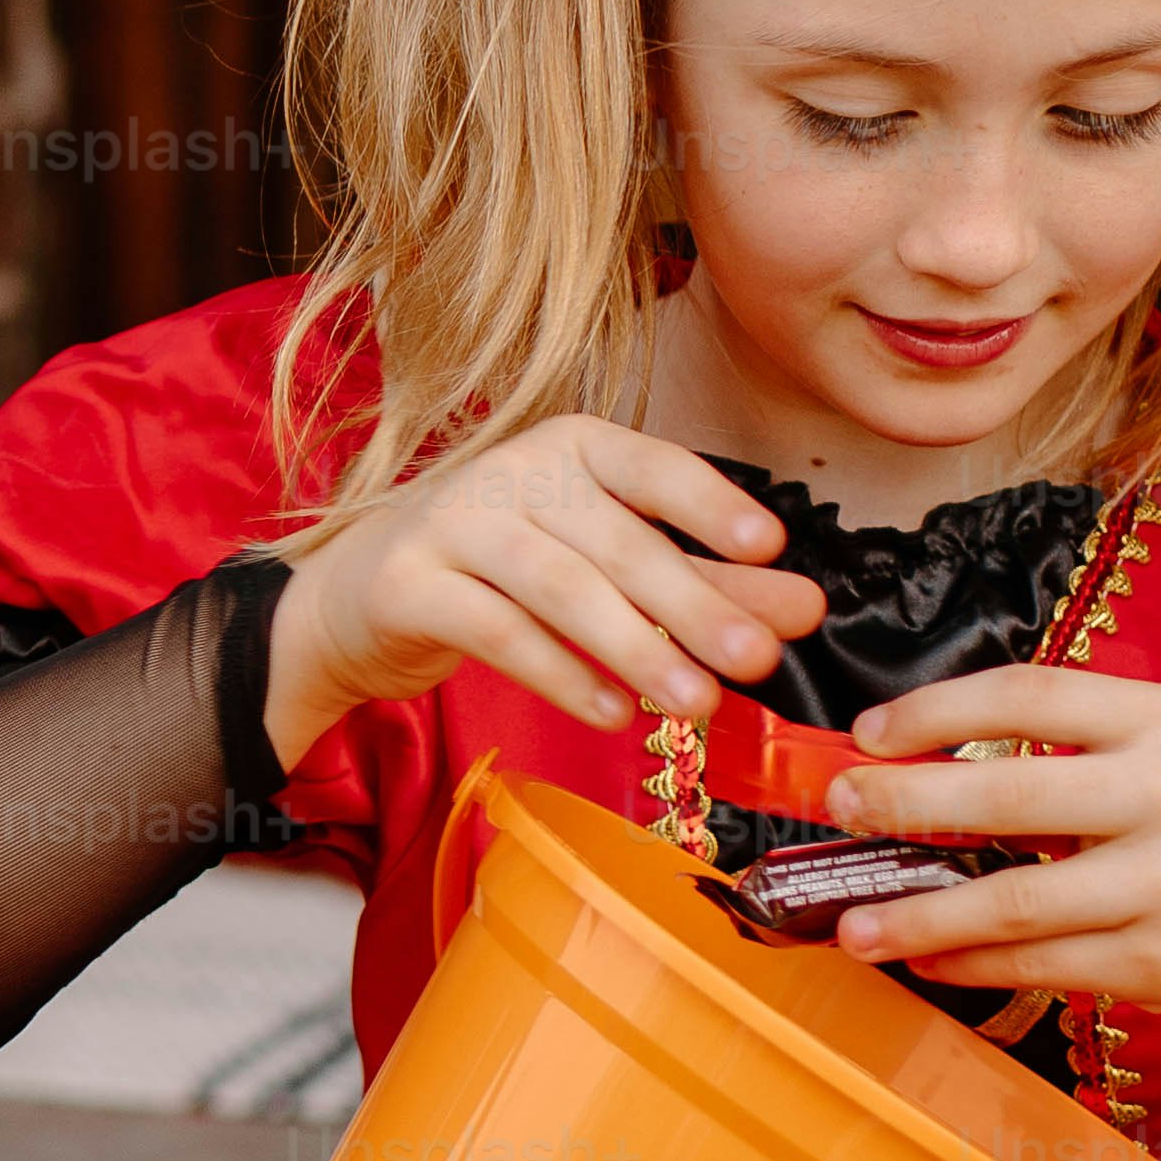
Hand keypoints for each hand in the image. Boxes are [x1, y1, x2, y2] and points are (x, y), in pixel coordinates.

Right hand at [269, 412, 837, 755]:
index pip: (651, 465)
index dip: (709, 502)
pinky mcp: (408, 585)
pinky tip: (614, 713)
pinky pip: (495, 631)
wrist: (357, 597)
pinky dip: (561, 675)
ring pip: (557, 586)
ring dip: (634, 648)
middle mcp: (510, 471)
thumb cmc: (498, 572)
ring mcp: (451, 523)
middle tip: (756, 658)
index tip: (770, 544)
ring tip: (696, 703)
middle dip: (693, 602)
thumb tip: (802, 609)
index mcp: (569, 446)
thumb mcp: (606, 568)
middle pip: (614, 538)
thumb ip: (702, 580)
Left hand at [811, 666, 1160, 1091]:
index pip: (1030, 694)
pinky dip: (967, 963)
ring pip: (1009, 900)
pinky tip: (925, 957)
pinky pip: (1036, 964)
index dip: (935, 710)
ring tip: (851, 923)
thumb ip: (1075, 747)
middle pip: (1005, 798)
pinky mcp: (1158, 962)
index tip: (869, 732)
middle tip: (839, 808)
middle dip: (902, 803)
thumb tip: (924, 760)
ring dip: (915, 914)